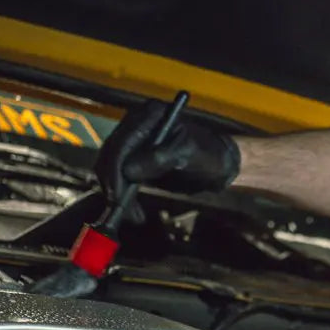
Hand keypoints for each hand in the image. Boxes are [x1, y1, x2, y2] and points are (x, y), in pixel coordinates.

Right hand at [94, 99, 241, 204]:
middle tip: (120, 210)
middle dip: (113, 184)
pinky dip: (121, 193)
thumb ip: (159, 159)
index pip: (122, 143)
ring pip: (111, 167)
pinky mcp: (134, 157)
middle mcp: (136, 123)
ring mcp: (134, 140)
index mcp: (150, 115)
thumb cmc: (209, 155)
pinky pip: (119, 175)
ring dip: (115, 192)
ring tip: (132, 215)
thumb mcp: (188, 154)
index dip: (116, 171)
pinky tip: (132, 210)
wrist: (219, 164)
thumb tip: (128, 171)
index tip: (117, 196)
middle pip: (111, 155)